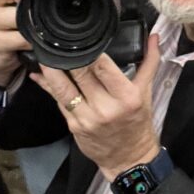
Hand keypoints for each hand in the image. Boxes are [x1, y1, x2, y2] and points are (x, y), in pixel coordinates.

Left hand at [30, 34, 160, 181]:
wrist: (129, 158)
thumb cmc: (138, 121)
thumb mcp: (146, 91)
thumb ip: (150, 62)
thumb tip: (154, 35)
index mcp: (126, 97)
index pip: (104, 67)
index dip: (90, 51)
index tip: (81, 37)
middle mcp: (106, 107)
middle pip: (81, 75)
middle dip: (69, 56)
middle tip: (59, 41)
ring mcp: (87, 118)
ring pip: (63, 89)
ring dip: (51, 71)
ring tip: (43, 54)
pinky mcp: (73, 126)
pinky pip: (58, 102)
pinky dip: (48, 87)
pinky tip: (39, 75)